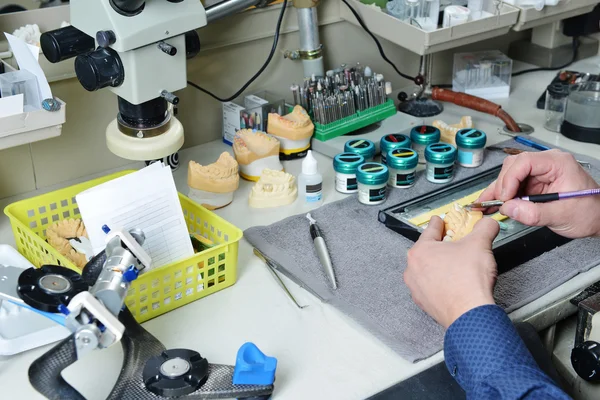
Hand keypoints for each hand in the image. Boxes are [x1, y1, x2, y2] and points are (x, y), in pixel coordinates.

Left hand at [404, 216, 499, 328]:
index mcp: (420, 251)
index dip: (439, 223)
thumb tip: (488, 223)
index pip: (431, 230)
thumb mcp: (480, 244)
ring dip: (440, 266)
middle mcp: (413, 269)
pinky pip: (431, 287)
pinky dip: (441, 283)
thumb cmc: (468, 281)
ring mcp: (416, 288)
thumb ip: (484, 228)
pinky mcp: (424, 303)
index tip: (439, 221)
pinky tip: (454, 283)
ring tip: (456, 266)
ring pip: (428, 269)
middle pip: (428, 250)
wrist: (469, 313)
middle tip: (454, 245)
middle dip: (441, 246)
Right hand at [478, 150, 599, 238]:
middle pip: (513, 167)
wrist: (599, 219)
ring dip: (498, 191)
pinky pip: (513, 185)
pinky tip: (492, 204)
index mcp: (558, 163)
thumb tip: (509, 208)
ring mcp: (539, 173)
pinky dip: (503, 196)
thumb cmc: (589, 213)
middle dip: (502, 186)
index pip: (525, 162)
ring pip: (509, 175)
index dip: (510, 179)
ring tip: (487, 205)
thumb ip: (534, 213)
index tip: (505, 198)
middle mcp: (547, 164)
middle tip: (496, 204)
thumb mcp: (563, 215)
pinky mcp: (534, 184)